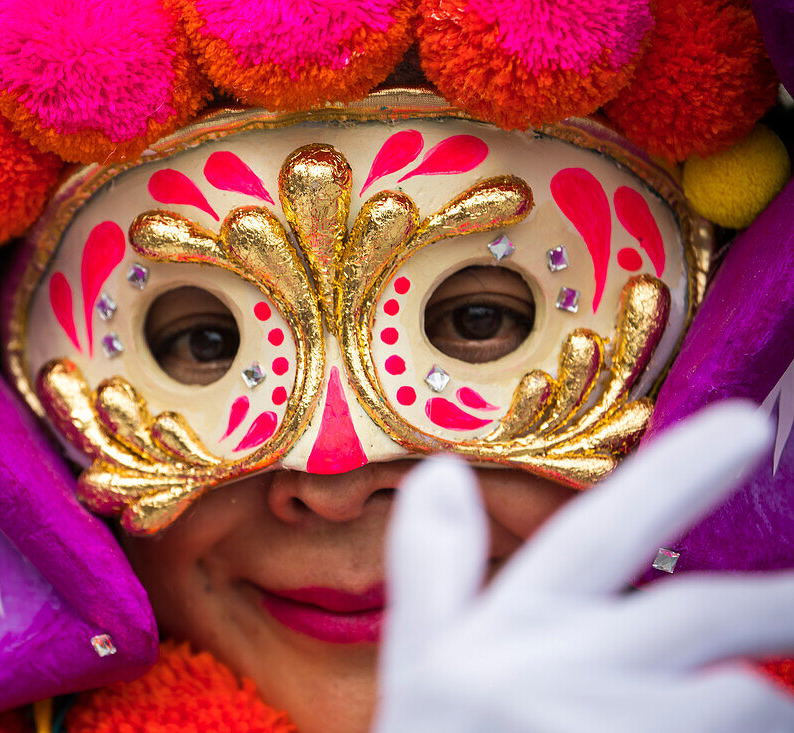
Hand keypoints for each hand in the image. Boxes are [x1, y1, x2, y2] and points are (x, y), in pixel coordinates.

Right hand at [375, 402, 793, 732]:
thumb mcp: (422, 666)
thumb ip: (432, 567)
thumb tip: (441, 471)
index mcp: (519, 631)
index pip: (600, 533)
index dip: (673, 475)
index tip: (745, 424)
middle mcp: (576, 673)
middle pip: (710, 616)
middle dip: (777, 603)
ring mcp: (626, 732)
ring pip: (747, 702)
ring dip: (757, 710)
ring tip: (740, 718)